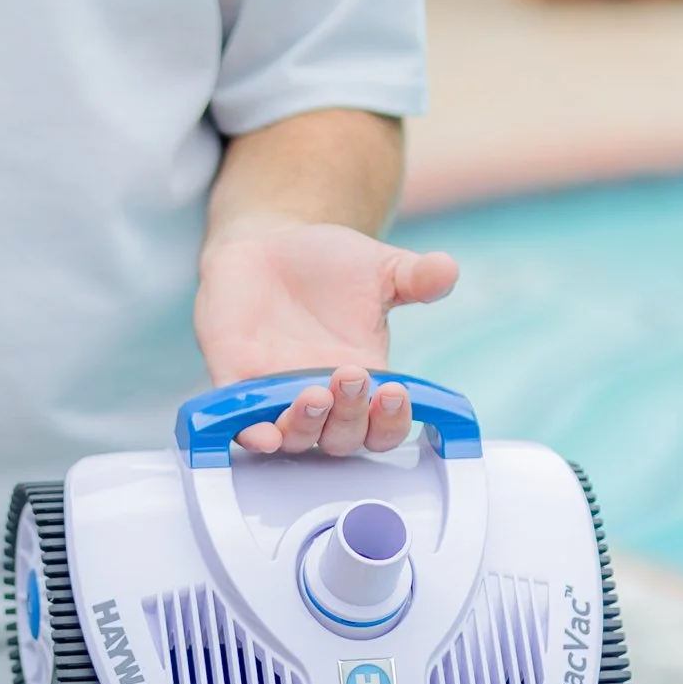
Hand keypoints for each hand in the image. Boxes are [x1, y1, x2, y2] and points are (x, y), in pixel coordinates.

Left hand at [194, 220, 457, 455]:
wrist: (266, 243)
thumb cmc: (325, 264)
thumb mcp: (378, 267)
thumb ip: (415, 276)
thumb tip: (447, 270)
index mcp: (363, 380)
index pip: (383, 428)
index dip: (392, 422)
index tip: (396, 392)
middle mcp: (322, 397)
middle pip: (343, 439)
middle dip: (351, 416)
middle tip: (351, 375)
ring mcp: (277, 394)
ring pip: (297, 438)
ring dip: (308, 426)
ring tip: (315, 394)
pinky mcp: (235, 382)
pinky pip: (241, 424)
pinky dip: (253, 435)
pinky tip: (263, 435)